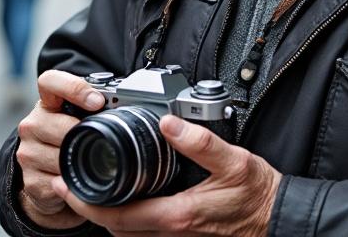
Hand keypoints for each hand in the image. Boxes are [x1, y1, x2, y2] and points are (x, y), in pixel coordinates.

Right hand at [15, 70, 105, 230]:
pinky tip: (75, 179)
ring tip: (86, 162)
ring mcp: (28, 152)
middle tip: (99, 141)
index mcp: (47, 103)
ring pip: (60, 158)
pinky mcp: (31, 180)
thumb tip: (127, 110)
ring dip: (78, 162)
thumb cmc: (68, 142)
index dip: (74, 88)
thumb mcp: (78, 120)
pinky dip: (73, 184)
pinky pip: (59, 183)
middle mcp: (32, 124)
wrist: (44, 176)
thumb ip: (94, 111)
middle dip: (83, 135)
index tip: (97, 101)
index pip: (50, 82)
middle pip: (61, 126)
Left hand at [50, 115, 281, 236]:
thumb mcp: (235, 161)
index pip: (117, 216)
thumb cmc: (259, 195)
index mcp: (177, 215)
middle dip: (88, 209)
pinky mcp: (185, 234)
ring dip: (106, 214)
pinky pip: (146, 232)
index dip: (86, 204)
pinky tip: (125, 199)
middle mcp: (173, 231)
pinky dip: (128, 219)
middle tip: (68, 185)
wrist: (281, 219)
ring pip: (129, 233)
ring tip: (89, 189)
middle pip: (116, 228)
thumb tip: (169, 122)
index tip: (66, 185)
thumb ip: (201, 142)